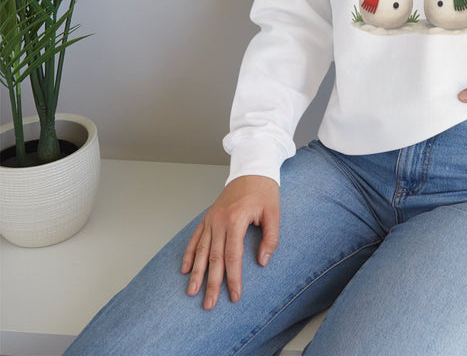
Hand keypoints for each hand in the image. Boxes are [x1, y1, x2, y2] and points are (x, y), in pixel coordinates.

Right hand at [181, 175, 279, 309]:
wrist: (252, 169)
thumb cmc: (264, 190)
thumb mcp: (274, 213)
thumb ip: (271, 238)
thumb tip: (262, 262)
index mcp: (236, 220)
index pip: (233, 256)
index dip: (233, 278)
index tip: (234, 295)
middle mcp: (220, 220)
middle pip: (214, 257)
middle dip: (211, 283)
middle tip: (209, 304)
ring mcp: (211, 219)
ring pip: (201, 250)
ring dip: (196, 273)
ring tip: (192, 292)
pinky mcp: (208, 217)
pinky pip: (195, 237)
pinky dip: (189, 254)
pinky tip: (185, 269)